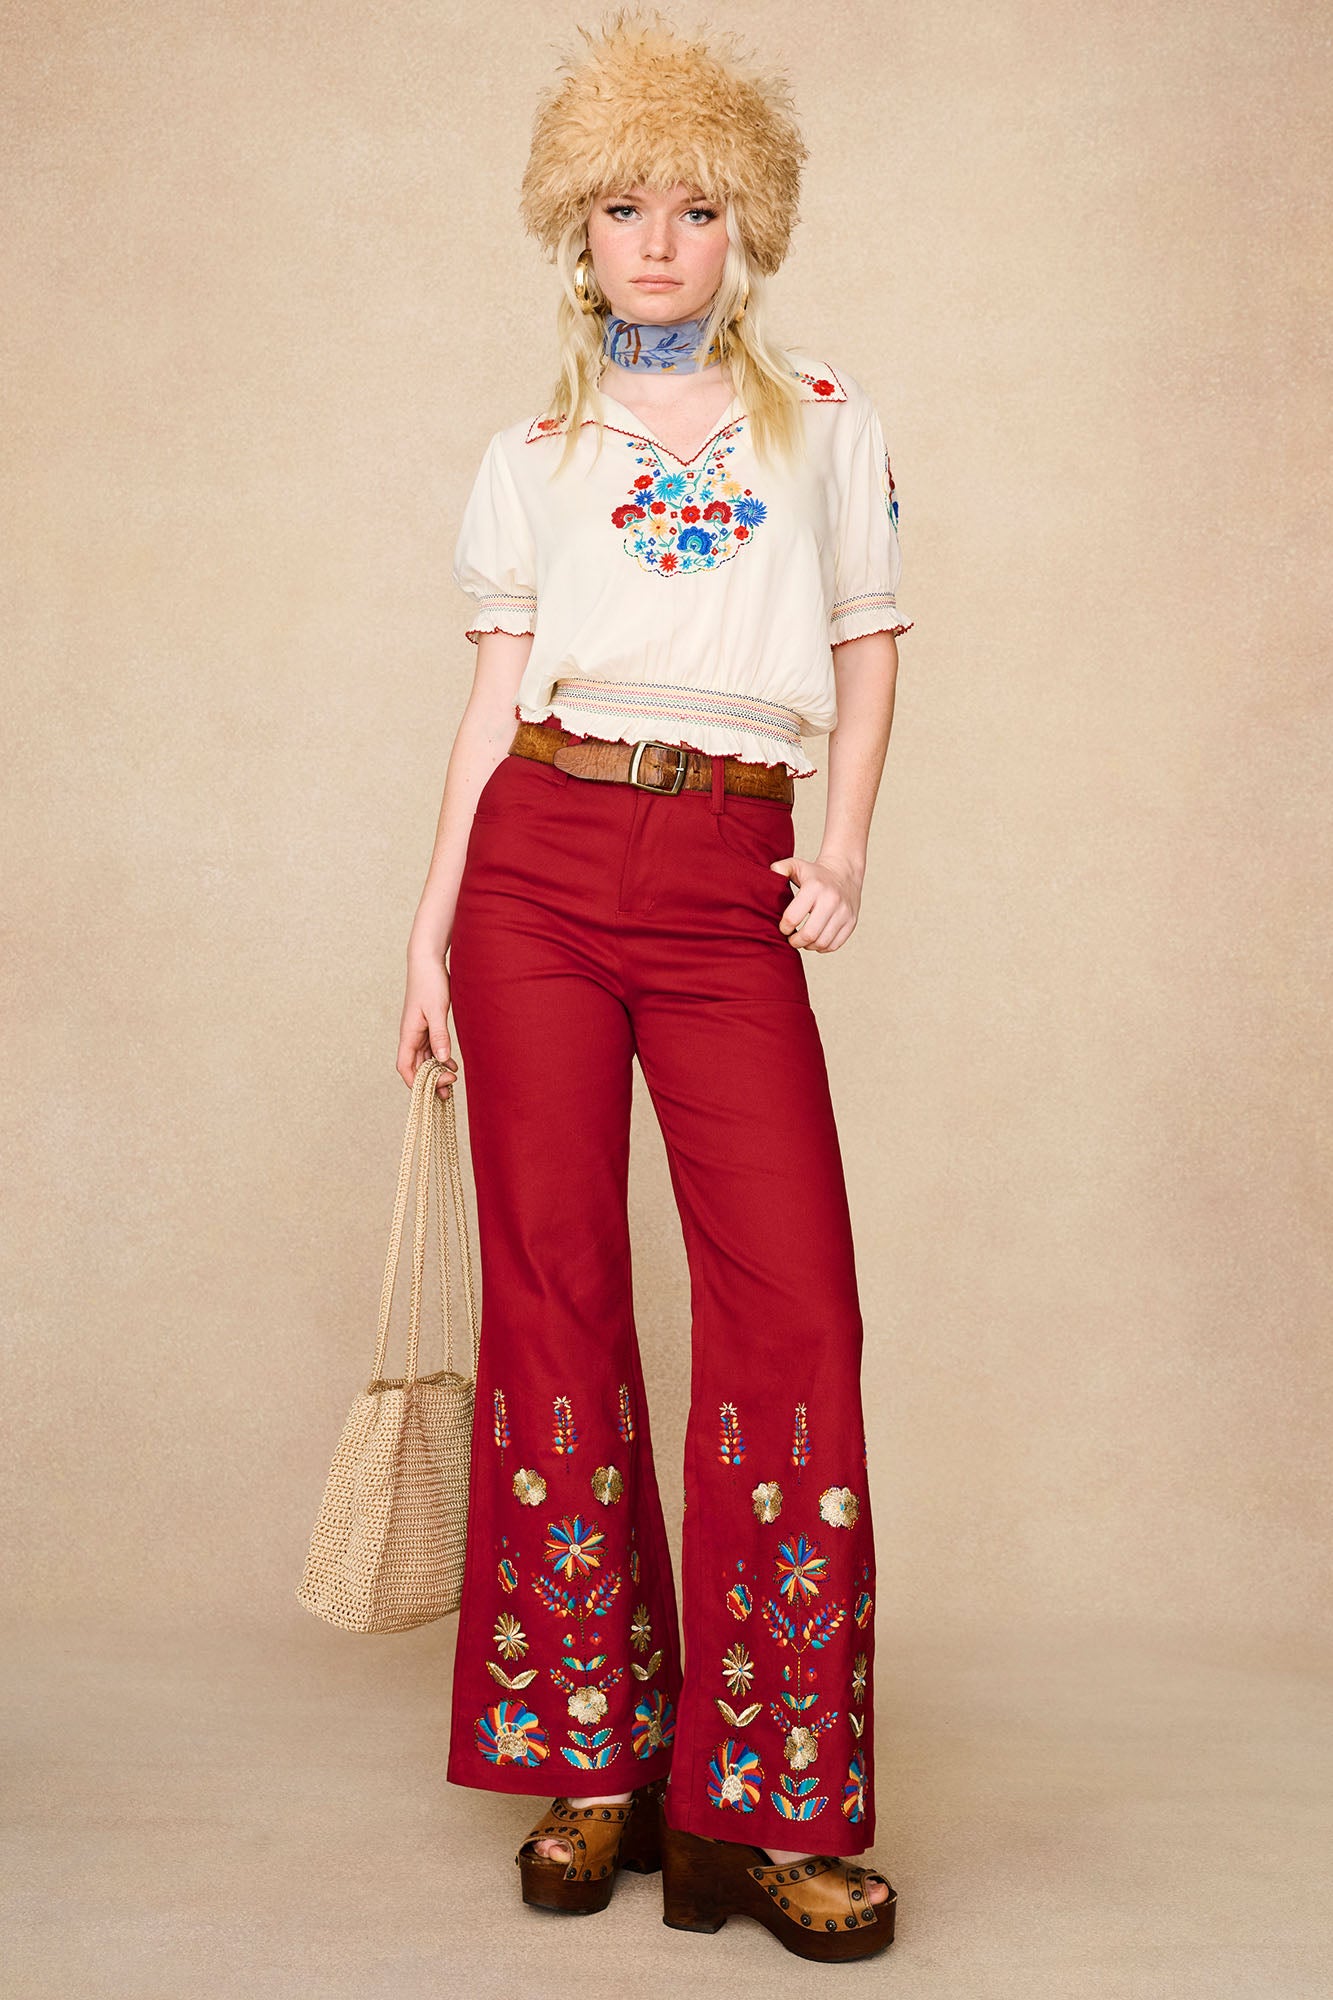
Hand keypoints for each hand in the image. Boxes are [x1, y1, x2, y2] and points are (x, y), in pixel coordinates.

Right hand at [398, 952, 459, 1094]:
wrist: (428, 961)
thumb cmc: (429, 982)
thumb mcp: (436, 1009)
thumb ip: (439, 1034)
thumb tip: (442, 1058)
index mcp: (408, 1033)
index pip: (405, 1066)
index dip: (415, 1082)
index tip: (433, 1091)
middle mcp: (411, 1035)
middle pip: (416, 1066)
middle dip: (430, 1082)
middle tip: (449, 1092)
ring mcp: (419, 1031)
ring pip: (425, 1059)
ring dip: (436, 1072)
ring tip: (452, 1084)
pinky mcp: (428, 1025)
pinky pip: (432, 1048)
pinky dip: (441, 1058)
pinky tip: (453, 1065)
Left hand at [769, 852, 862, 951]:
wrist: (844, 872)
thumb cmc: (815, 873)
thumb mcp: (796, 865)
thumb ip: (780, 868)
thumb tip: (770, 874)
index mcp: (814, 888)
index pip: (793, 918)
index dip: (784, 927)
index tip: (783, 927)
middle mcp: (831, 900)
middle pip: (809, 934)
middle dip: (795, 941)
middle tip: (791, 939)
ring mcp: (844, 912)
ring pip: (822, 942)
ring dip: (809, 946)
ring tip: (803, 940)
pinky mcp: (852, 922)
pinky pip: (835, 945)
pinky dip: (822, 947)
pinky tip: (816, 940)